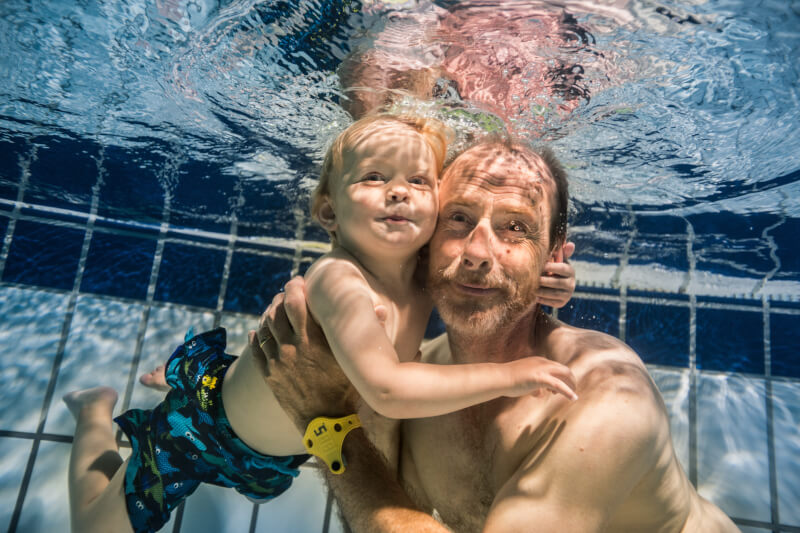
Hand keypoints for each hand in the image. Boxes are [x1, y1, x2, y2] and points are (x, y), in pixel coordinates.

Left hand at [250, 276, 358, 430]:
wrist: (327, 425)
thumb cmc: (347, 391)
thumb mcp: (359, 361)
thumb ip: (369, 331)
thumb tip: (379, 307)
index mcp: (313, 340)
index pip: (296, 302)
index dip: (295, 287)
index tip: (298, 281)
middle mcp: (292, 348)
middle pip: (277, 311)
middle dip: (280, 298)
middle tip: (285, 294)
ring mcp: (277, 362)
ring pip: (265, 328)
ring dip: (268, 314)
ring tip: (274, 309)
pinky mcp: (270, 376)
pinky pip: (256, 350)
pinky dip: (256, 337)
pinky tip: (257, 331)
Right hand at [506, 356, 577, 400]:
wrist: (499, 378)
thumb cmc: (507, 381)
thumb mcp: (523, 381)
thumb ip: (533, 386)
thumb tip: (539, 393)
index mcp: (538, 361)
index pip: (556, 367)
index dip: (561, 377)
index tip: (558, 389)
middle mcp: (542, 362)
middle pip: (564, 369)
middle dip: (571, 380)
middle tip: (573, 391)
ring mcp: (542, 369)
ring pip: (564, 375)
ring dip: (571, 385)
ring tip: (573, 395)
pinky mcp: (540, 378)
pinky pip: (559, 385)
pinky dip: (568, 391)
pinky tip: (573, 398)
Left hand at [536, 241, 575, 308]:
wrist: (558, 286)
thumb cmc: (555, 269)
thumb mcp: (559, 261)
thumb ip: (562, 253)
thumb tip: (571, 244)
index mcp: (570, 271)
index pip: (563, 269)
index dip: (552, 267)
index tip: (540, 265)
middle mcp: (571, 284)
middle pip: (557, 282)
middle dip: (543, 280)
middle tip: (532, 278)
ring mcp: (567, 295)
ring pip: (553, 294)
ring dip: (541, 291)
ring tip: (530, 287)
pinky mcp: (561, 303)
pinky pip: (550, 302)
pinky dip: (541, 299)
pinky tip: (533, 296)